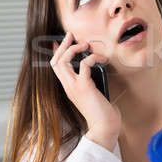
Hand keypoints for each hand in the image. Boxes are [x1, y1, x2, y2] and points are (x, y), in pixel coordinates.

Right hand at [50, 32, 120, 150]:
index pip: (56, 67)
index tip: (61, 40)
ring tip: (86, 44)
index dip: (56, 52)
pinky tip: (103, 59)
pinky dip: (93, 57)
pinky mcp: (84, 87)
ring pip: (63, 61)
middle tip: (71, 35)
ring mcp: (74, 87)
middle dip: (62, 45)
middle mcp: (68, 87)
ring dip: (74, 48)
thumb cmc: (103, 111)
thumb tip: (97, 66)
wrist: (105, 126)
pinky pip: (85, 64)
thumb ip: (91, 80)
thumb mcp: (94, 92)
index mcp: (69, 88)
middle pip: (56, 61)